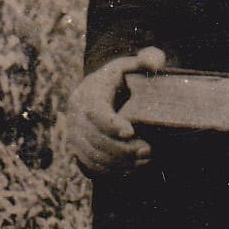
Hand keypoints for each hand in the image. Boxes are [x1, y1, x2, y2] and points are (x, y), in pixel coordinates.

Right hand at [68, 46, 165, 175]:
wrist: (102, 91)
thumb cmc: (123, 77)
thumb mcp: (134, 64)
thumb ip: (148, 58)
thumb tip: (154, 64)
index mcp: (89, 92)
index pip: (95, 111)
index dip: (111, 123)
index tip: (131, 132)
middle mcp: (76, 115)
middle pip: (94, 138)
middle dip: (121, 148)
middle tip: (148, 150)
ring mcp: (74, 134)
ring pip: (92, 155)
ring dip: (119, 162)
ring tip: (145, 159)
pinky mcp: (78, 149)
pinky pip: (91, 165)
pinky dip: (111, 170)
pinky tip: (132, 168)